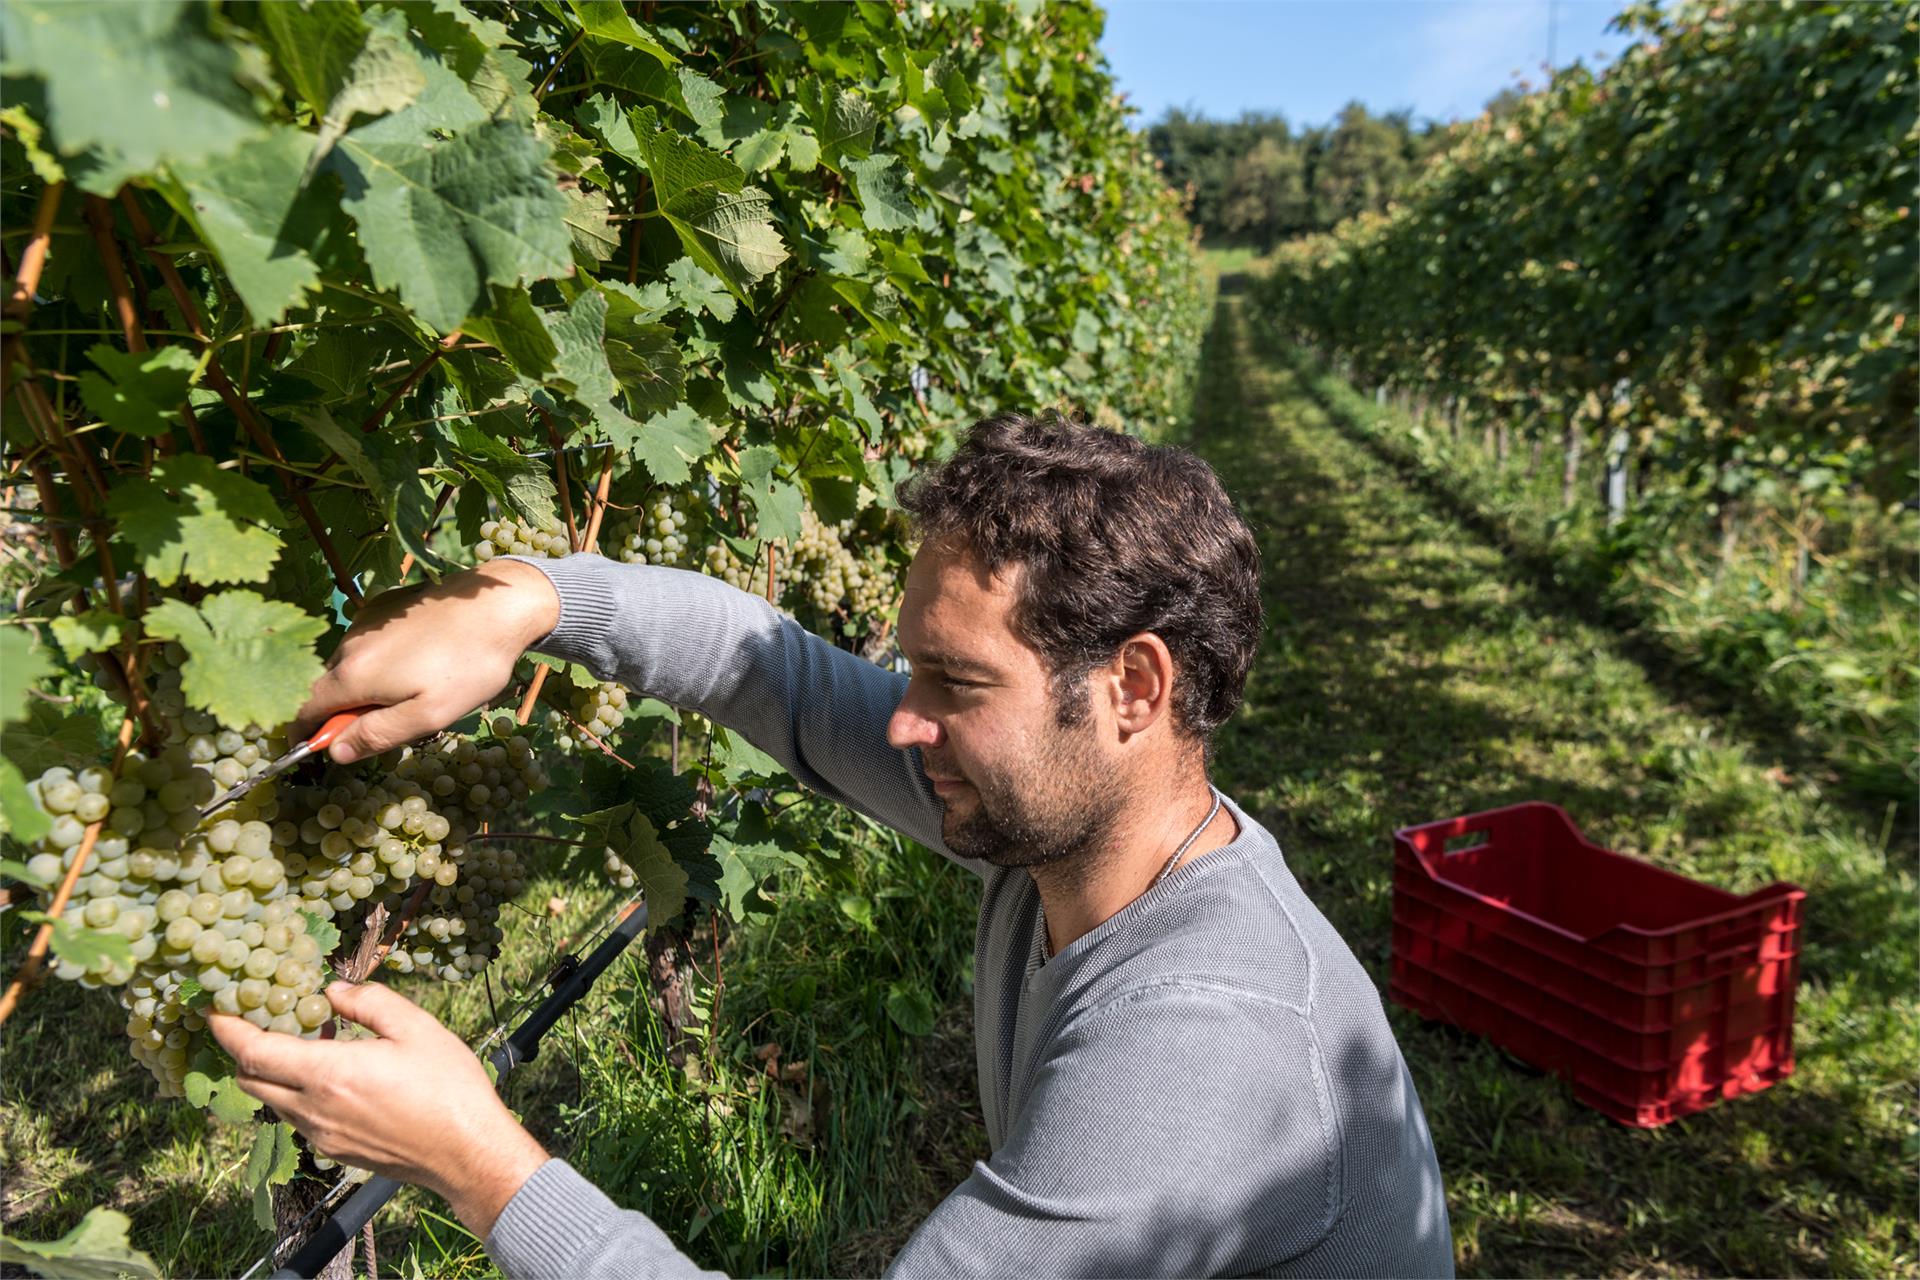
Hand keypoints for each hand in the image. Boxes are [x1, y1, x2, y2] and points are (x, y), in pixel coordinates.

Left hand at [210, 981, 547, 1236]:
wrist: (467, 1153)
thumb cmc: (448, 1087)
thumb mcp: (416, 1027)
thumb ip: (368, 1002)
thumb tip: (332, 992)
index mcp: (329, 1074)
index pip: (254, 1051)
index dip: (228, 1028)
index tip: (216, 1007)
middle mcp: (313, 1110)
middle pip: (251, 1080)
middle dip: (244, 1048)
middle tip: (260, 1017)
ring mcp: (322, 1135)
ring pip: (272, 1100)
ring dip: (273, 1070)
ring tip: (306, 1040)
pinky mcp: (336, 1150)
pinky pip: (298, 1117)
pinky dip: (296, 1091)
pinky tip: (332, 1072)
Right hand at [295, 559, 560, 762]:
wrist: (498, 605)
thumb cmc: (468, 666)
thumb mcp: (428, 715)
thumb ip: (377, 734)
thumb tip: (335, 752)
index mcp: (353, 675)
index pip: (304, 710)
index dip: (303, 734)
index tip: (311, 751)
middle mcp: (349, 644)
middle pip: (326, 687)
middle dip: (343, 712)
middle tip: (388, 724)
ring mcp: (365, 621)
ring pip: (348, 664)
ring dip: (363, 685)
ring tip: (411, 691)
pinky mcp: (384, 606)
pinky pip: (367, 642)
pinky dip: (377, 660)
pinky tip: (415, 662)